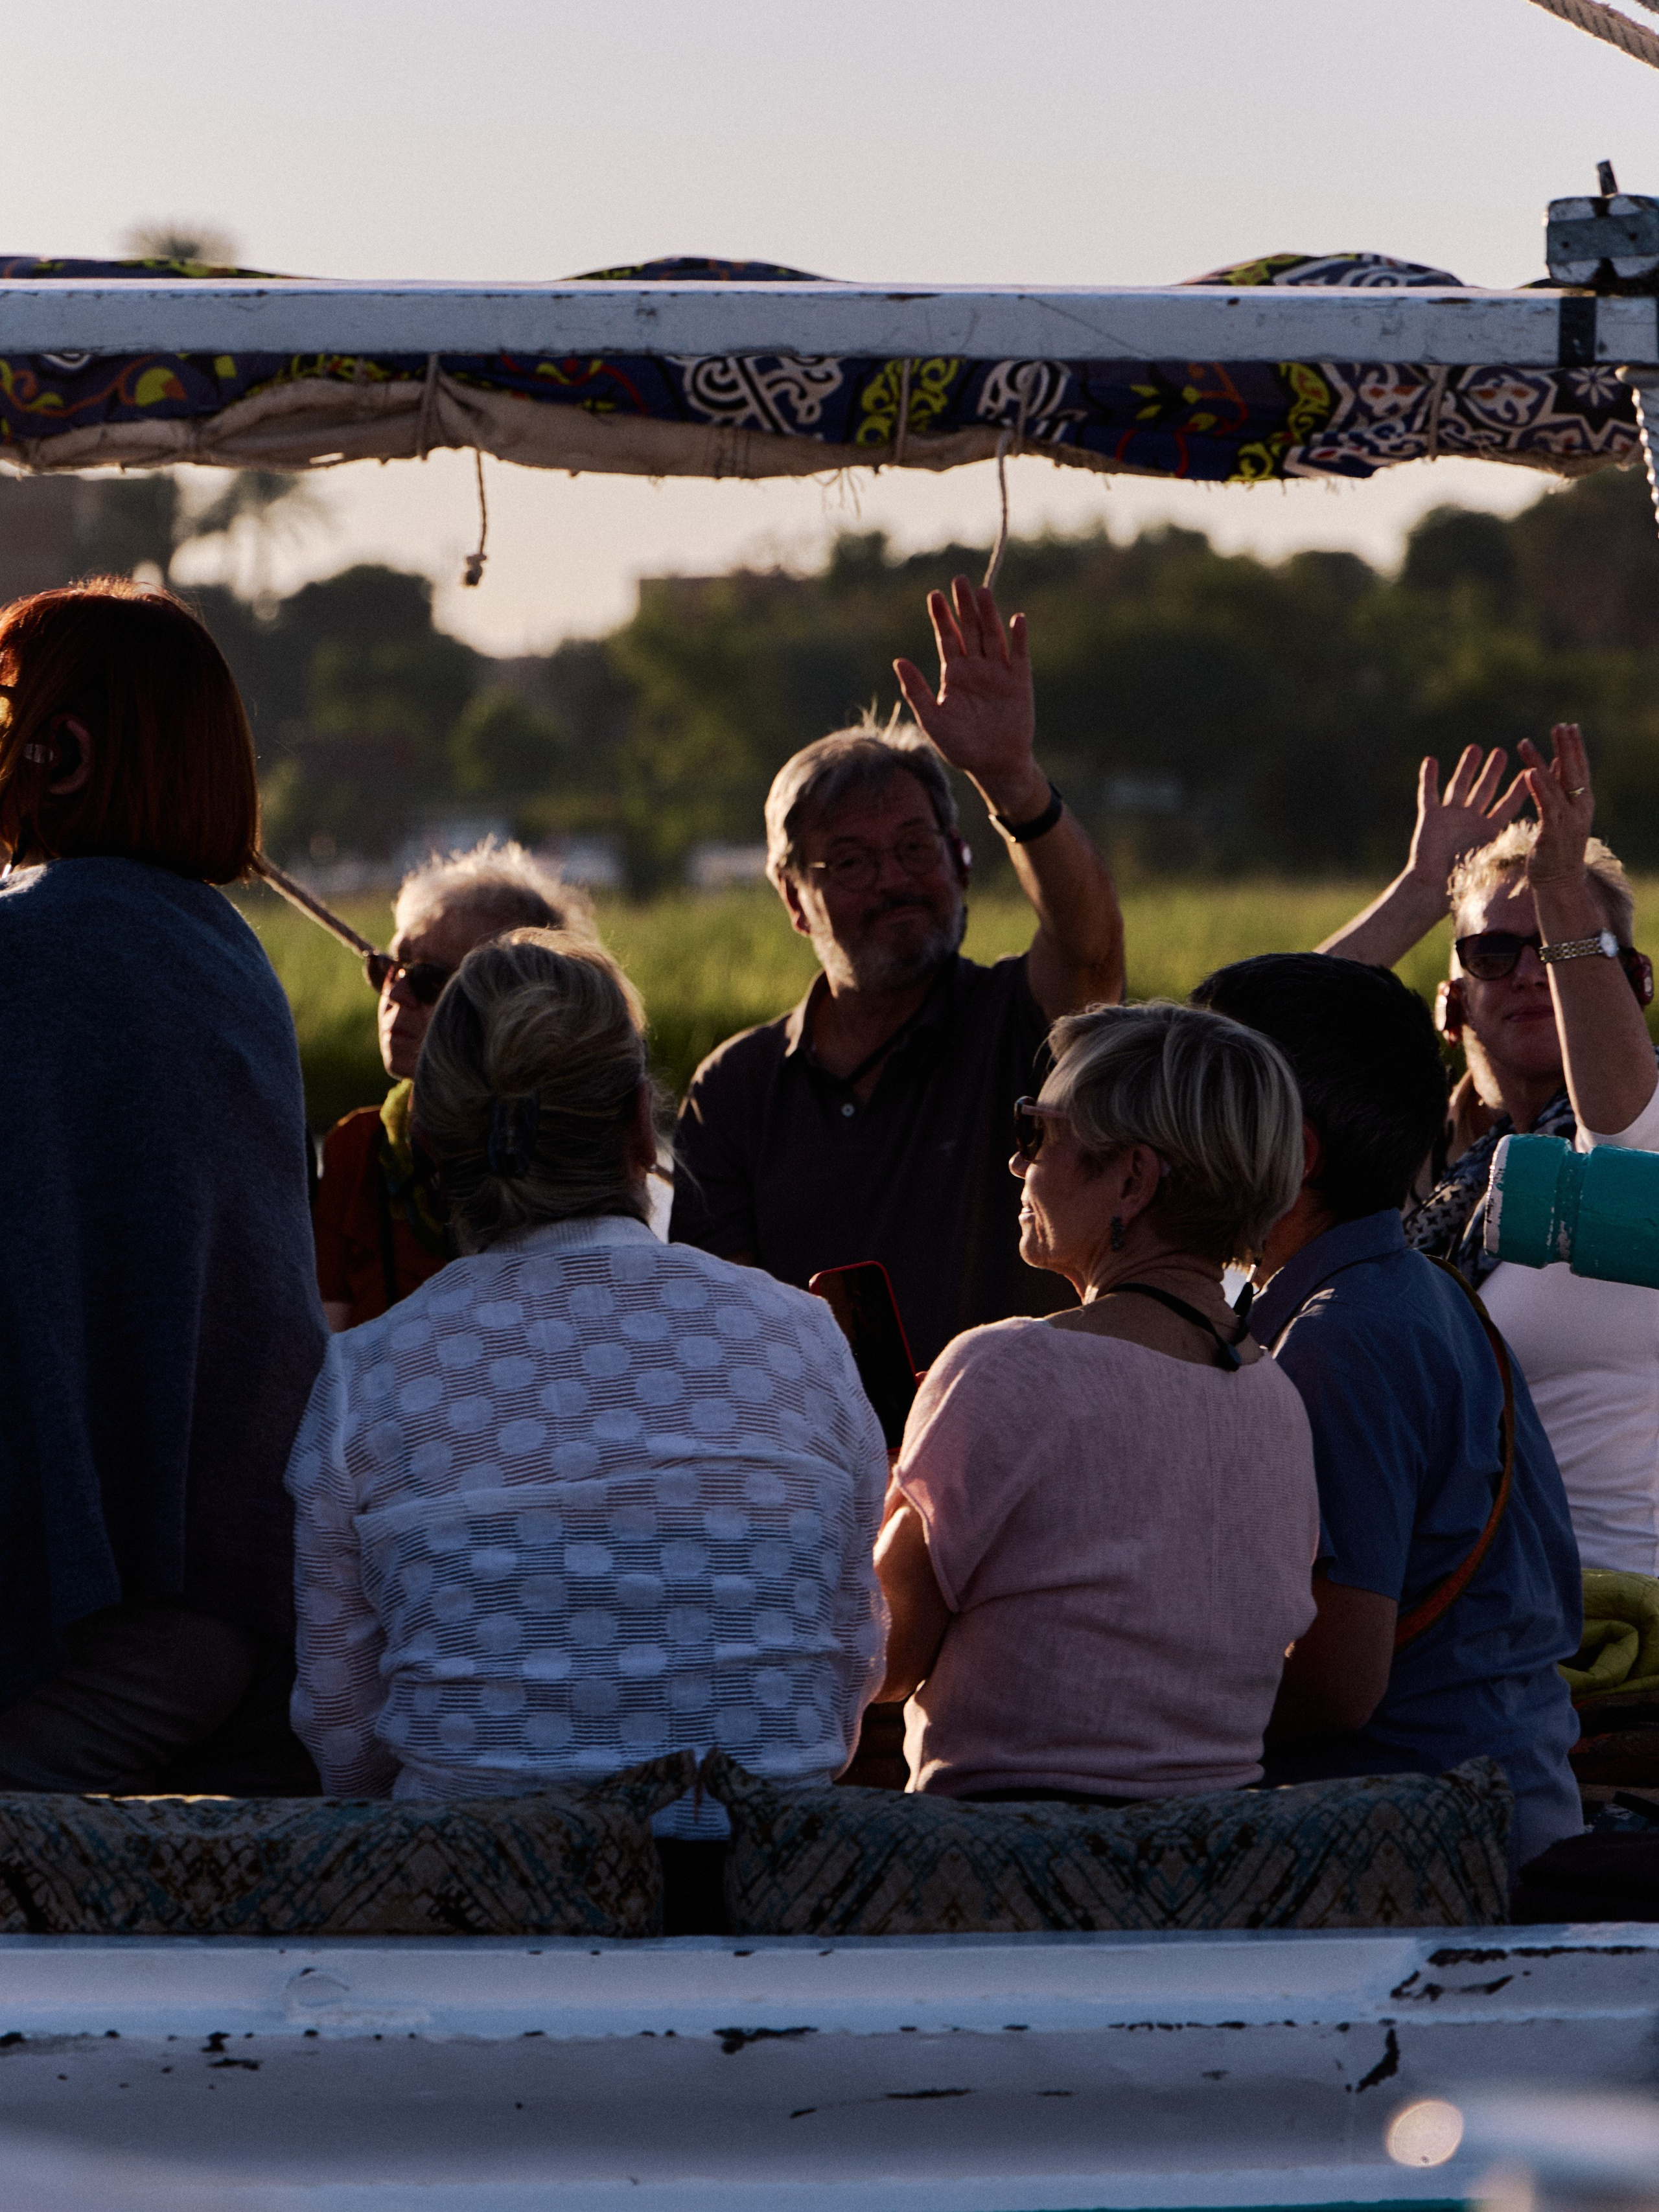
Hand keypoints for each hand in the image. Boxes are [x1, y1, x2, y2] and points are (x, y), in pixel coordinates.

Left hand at [893, 575, 1040, 817]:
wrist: (994, 766)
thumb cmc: (961, 746)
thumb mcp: (932, 719)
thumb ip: (916, 690)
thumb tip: (898, 661)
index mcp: (954, 674)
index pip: (947, 638)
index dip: (941, 617)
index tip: (934, 594)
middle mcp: (977, 668)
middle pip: (970, 630)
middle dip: (964, 606)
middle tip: (958, 580)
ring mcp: (999, 673)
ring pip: (993, 636)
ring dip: (988, 614)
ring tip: (982, 592)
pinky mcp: (1019, 682)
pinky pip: (1019, 656)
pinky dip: (1018, 638)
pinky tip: (1016, 620)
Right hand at [1405, 746, 1526, 900]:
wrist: (1433, 889)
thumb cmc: (1463, 880)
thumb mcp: (1494, 860)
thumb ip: (1512, 846)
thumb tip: (1542, 842)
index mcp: (1489, 829)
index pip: (1509, 804)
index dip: (1521, 787)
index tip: (1534, 769)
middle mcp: (1471, 819)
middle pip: (1484, 790)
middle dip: (1493, 771)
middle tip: (1502, 753)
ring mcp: (1450, 817)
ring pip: (1459, 786)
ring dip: (1466, 768)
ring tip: (1475, 749)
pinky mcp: (1430, 818)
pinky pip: (1429, 793)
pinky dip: (1428, 778)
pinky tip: (1430, 760)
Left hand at [1521, 722, 1595, 889]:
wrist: (1559, 882)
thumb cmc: (1559, 847)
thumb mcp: (1563, 814)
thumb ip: (1561, 791)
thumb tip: (1559, 765)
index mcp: (1581, 803)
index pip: (1579, 769)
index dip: (1575, 748)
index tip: (1569, 727)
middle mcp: (1578, 808)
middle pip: (1572, 772)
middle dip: (1565, 748)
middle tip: (1559, 726)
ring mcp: (1566, 820)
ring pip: (1553, 785)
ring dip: (1539, 762)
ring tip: (1524, 743)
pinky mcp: (1552, 832)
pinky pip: (1545, 805)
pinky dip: (1538, 788)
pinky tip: (1529, 773)